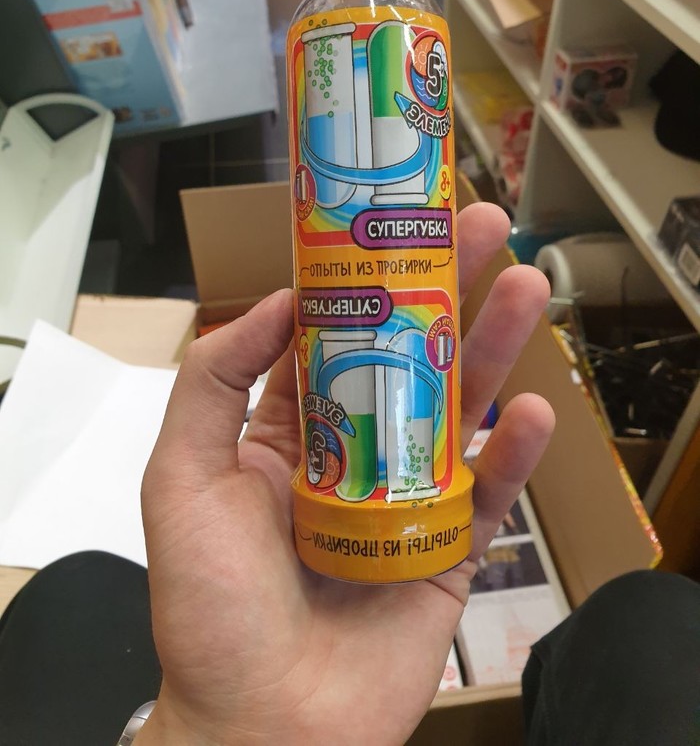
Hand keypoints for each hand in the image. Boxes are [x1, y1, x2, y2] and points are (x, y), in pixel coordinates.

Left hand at [137, 202, 553, 745]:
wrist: (262, 726)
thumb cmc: (211, 606)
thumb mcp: (181, 479)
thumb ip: (212, 383)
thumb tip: (278, 303)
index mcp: (288, 434)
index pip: (334, 339)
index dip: (364, 282)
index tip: (394, 225)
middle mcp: (354, 455)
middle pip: (410, 360)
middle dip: (445, 294)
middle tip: (481, 230)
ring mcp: (406, 501)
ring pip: (458, 413)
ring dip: (493, 351)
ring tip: (523, 290)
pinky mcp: (448, 553)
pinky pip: (488, 496)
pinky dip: (513, 456)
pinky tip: (529, 412)